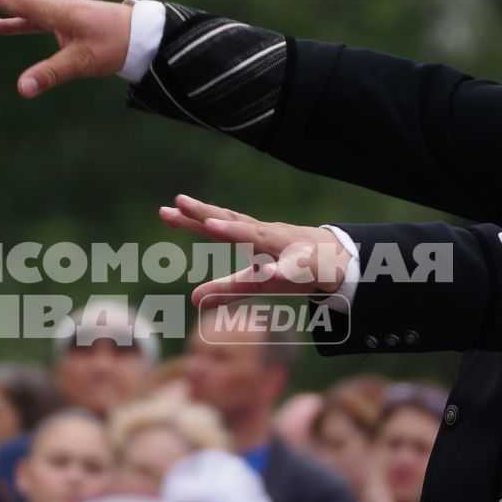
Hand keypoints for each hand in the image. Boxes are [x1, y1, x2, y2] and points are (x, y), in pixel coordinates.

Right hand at [0, 0, 133, 96]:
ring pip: (19, 4)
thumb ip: (51, 74)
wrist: (144, 34)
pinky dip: (14, 21)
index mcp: (56, 11)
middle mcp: (54, 7)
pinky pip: (32, 19)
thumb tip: (22, 88)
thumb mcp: (83, 63)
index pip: (13, 1)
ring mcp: (58, 13)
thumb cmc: (115, 45)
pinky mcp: (64, 22)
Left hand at [157, 194, 351, 303]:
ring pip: (257, 236)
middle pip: (231, 221)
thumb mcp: (254, 282)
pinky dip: (281, 270)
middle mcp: (264, 234)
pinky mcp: (304, 264)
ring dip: (235, 230)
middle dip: (206, 212)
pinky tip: (270, 274)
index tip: (165, 211)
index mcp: (250, 236)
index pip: (216, 225)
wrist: (336, 260)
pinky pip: (290, 268)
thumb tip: (193, 299)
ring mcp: (283, 245)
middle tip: (180, 202)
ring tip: (211, 226)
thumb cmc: (290, 266)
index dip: (191, 219)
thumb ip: (224, 289)